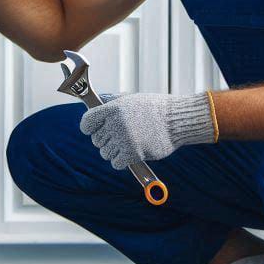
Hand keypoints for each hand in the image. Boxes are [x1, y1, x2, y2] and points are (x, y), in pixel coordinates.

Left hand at [80, 92, 214, 169]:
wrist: (177, 119)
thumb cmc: (155, 109)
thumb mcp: (131, 99)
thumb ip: (112, 102)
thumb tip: (96, 103)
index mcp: (113, 108)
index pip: (87, 122)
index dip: (88, 128)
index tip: (92, 130)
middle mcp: (116, 123)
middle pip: (96, 140)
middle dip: (106, 140)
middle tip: (121, 136)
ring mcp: (124, 139)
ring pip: (105, 153)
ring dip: (115, 151)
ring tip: (129, 143)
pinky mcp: (133, 153)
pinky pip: (116, 163)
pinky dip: (122, 161)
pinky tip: (131, 153)